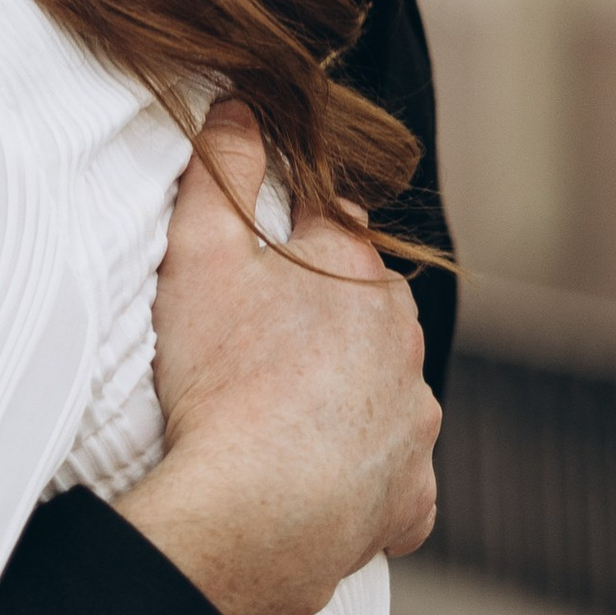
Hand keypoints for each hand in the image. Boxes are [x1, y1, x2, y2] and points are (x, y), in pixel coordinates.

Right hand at [119, 102, 437, 614]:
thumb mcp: (201, 252)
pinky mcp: (410, 495)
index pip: (337, 224)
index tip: (263, 253)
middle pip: (367, 307)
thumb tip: (241, 104)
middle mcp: (402, 341)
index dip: (298, 231)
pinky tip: (316, 478)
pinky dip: (362, 472)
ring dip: (347, 393)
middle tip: (259, 338)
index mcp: (356, 272)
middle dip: (326, 313)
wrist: (253, 510)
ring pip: (385, 389)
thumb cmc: (222, 378)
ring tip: (279, 413)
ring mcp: (414, 422)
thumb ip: (223, 170)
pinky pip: (392, 475)